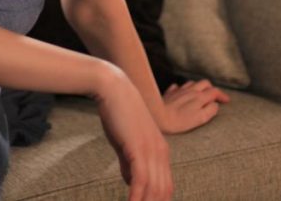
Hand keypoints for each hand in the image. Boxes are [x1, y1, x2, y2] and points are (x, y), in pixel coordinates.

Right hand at [94, 67, 173, 200]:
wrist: (114, 89)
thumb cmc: (118, 113)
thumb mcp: (126, 142)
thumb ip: (129, 162)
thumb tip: (131, 181)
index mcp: (161, 151)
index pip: (166, 186)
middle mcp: (161, 153)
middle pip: (164, 192)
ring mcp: (152, 151)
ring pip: (154, 189)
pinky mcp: (139, 148)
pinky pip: (141, 180)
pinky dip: (136, 196)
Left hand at [158, 79, 229, 134]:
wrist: (158, 117)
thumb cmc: (180, 121)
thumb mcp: (200, 119)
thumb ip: (210, 110)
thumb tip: (215, 105)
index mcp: (200, 97)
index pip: (215, 91)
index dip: (222, 95)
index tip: (226, 101)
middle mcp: (190, 91)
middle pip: (204, 83)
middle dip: (211, 88)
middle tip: (214, 97)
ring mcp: (179, 90)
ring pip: (192, 83)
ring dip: (198, 87)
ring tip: (200, 94)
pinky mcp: (170, 93)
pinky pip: (178, 87)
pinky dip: (183, 89)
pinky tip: (182, 94)